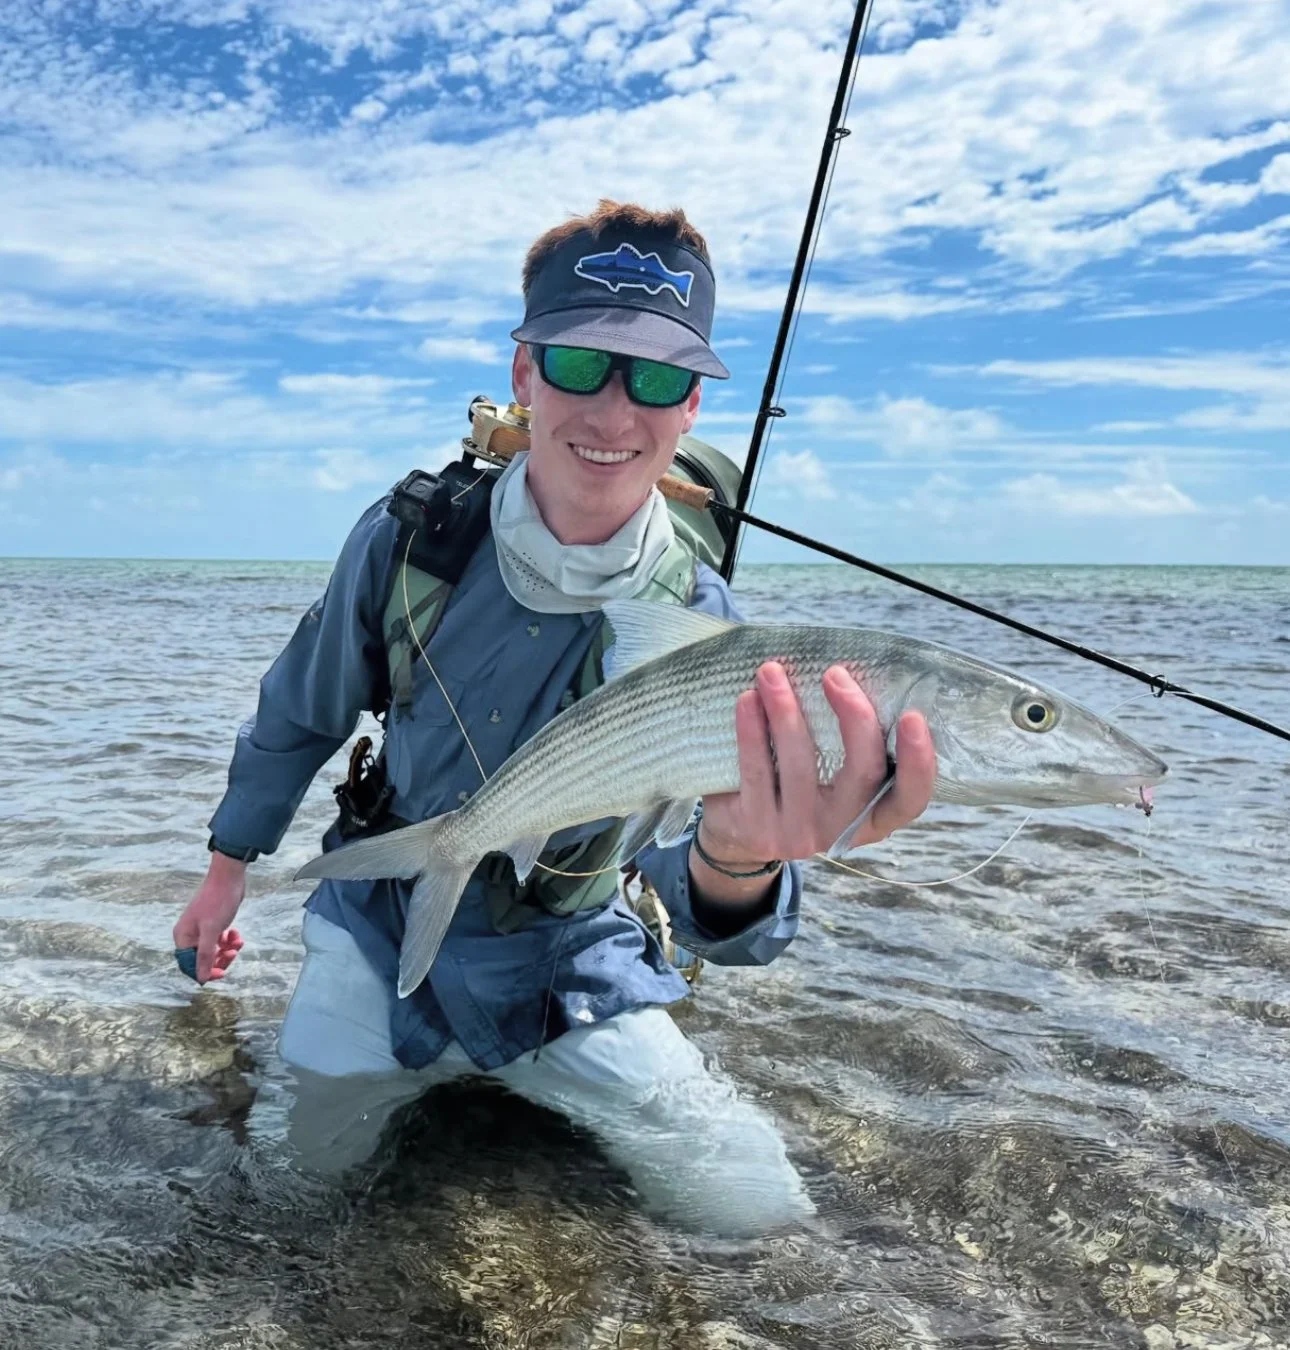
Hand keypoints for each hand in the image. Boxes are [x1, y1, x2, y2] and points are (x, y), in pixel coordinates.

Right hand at [173, 853, 246, 983]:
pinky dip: (230, 941)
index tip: (222, 972)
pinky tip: (236, 934)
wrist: (229, 877)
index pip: (189, 966)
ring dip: (228, 950)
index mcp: (183, 937)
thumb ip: (205, 955)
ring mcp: (202, 930)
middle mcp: (189, 935)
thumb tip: (201, 979)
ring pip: (214, 951)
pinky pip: (220, 941)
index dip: (205, 972)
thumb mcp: (212, 931)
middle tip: (233, 953)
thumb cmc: (218, 902)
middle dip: (220, 959)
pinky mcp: (214, 924)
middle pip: (203, 960)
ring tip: (238, 941)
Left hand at [698, 662, 936, 864]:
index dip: (919, 762)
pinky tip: (747, 699)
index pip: (910, 798)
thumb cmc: (794, 786)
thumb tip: (852, 672)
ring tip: (771, 671)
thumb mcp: (831, 776)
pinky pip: (757, 772)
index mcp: (873, 816)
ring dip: (786, 711)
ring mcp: (799, 834)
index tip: (913, 716)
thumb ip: (849, 743)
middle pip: (862, 774)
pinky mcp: (757, 830)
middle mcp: (841, 829)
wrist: (736, 836)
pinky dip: (752, 731)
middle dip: (854, 718)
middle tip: (835, 673)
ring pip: (800, 767)